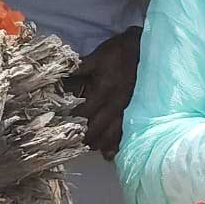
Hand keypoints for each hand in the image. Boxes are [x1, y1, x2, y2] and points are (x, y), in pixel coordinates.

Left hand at [63, 27, 142, 158]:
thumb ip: (78, 69)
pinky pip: (126, 130)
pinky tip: (111, 154)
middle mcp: (116, 103)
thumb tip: (58, 78)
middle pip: (97, 126)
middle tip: (71, 145)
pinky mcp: (136, 110)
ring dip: (100, 143)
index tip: (60, 126)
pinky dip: (117, 143)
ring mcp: (127, 108)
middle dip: (84, 137)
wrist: (146, 49)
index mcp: (104, 89)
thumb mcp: (97, 56)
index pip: (85, 111)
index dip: (72, 120)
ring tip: (89, 150)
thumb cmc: (119, 52)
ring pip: (112, 132)